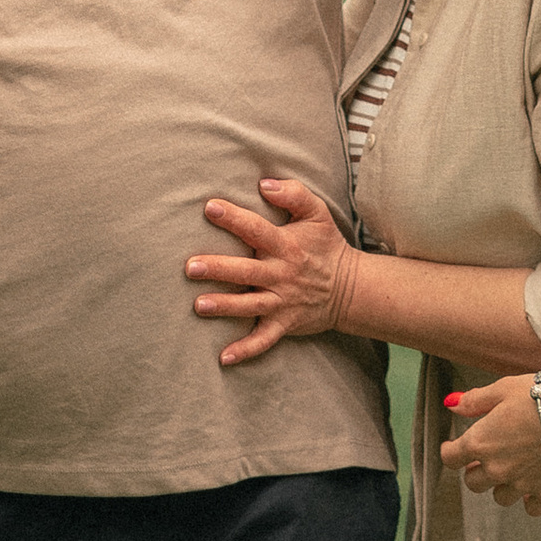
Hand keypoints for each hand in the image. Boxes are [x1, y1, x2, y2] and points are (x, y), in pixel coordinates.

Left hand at [187, 175, 357, 362]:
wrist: (350, 288)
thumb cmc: (326, 246)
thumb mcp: (317, 213)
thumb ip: (293, 193)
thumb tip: (264, 183)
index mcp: (286, 245)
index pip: (257, 229)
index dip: (234, 218)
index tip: (210, 207)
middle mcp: (281, 275)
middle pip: (246, 271)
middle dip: (218, 269)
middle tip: (190, 266)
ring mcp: (282, 302)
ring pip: (249, 305)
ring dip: (224, 306)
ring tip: (198, 305)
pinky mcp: (284, 324)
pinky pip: (264, 340)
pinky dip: (245, 350)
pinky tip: (223, 357)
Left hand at [439, 369, 540, 516]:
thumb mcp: (502, 389)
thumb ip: (475, 401)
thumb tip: (453, 404)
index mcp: (480, 442)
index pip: (451, 457)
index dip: (450, 451)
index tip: (452, 448)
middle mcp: (496, 468)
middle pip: (473, 483)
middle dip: (475, 471)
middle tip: (484, 459)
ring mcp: (519, 485)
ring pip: (499, 497)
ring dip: (501, 486)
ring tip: (512, 470)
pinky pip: (530, 508)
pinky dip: (530, 500)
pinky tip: (534, 486)